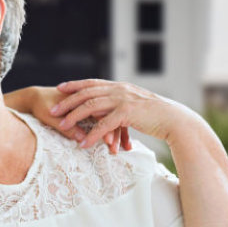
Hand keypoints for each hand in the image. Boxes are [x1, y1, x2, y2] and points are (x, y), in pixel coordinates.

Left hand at [45, 79, 199, 152]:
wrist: (174, 120)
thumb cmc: (156, 116)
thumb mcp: (136, 106)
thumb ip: (122, 105)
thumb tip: (112, 111)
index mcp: (120, 87)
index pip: (93, 83)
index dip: (76, 85)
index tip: (61, 87)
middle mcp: (120, 90)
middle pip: (87, 93)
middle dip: (68, 101)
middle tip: (52, 109)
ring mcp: (123, 100)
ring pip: (91, 106)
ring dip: (74, 117)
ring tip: (61, 126)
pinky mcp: (128, 113)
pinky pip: (104, 125)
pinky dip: (92, 134)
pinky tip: (83, 143)